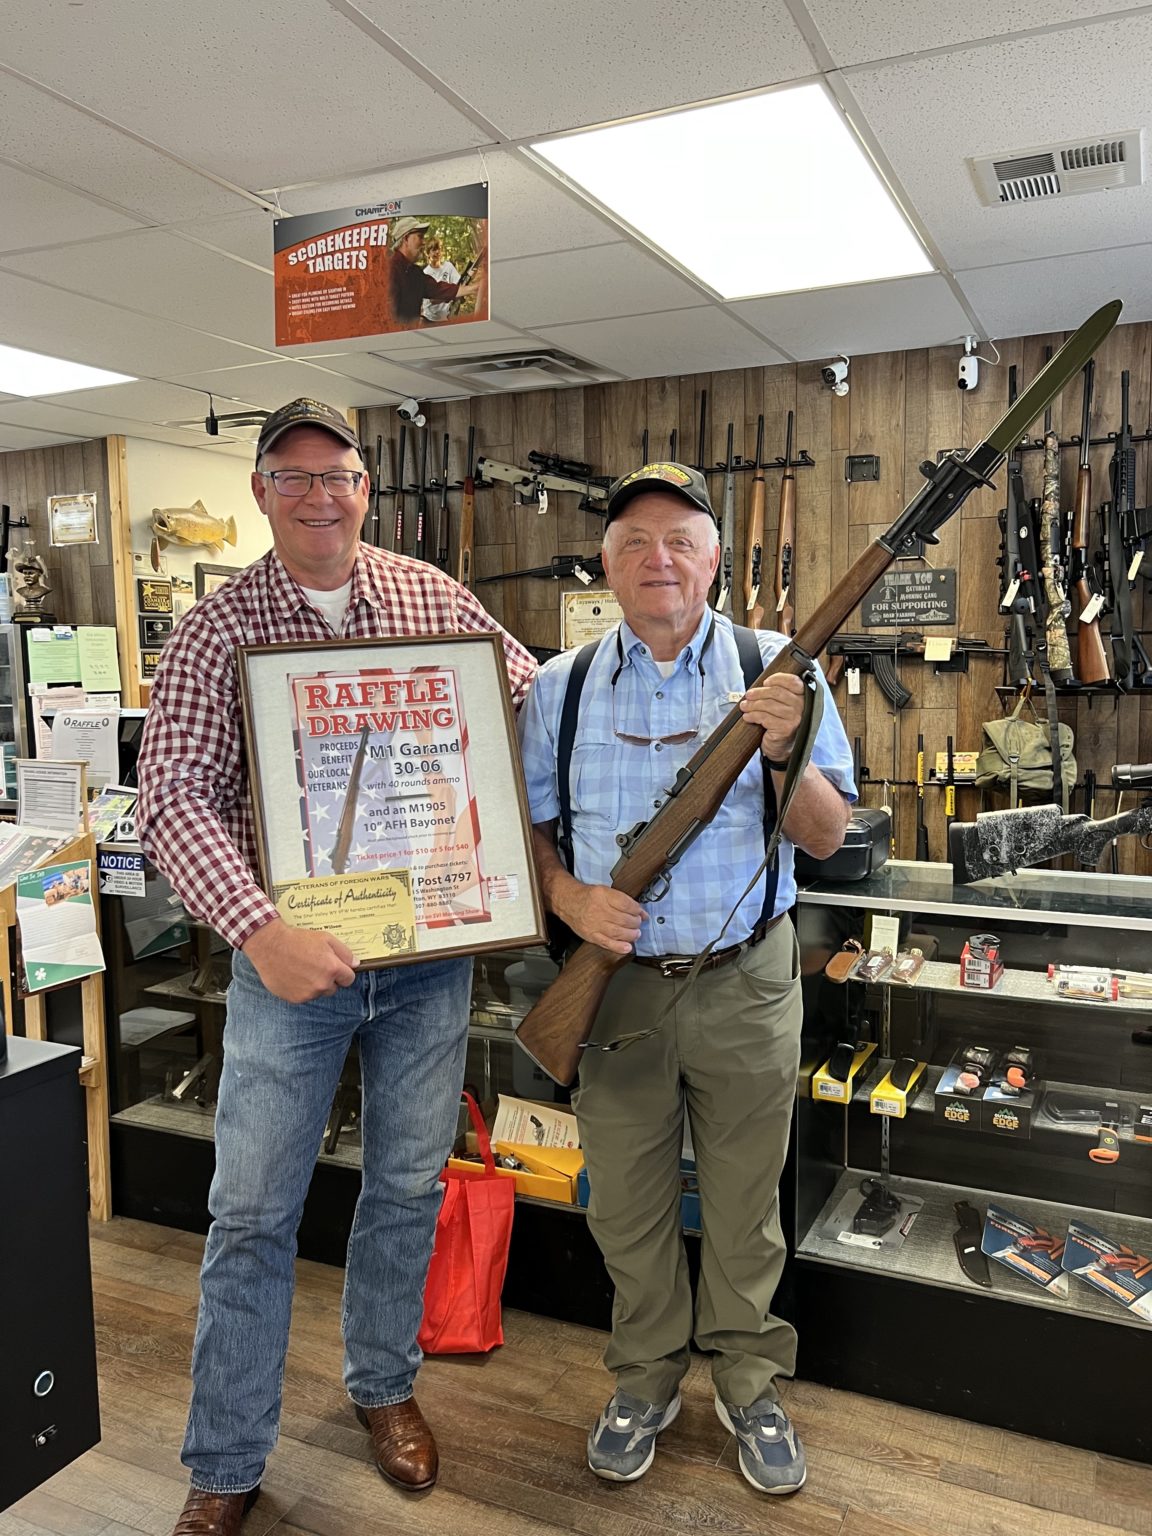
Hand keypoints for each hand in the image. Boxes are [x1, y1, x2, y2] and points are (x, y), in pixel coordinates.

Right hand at [242, 919, 356, 1003]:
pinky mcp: (295, 999)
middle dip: (328, 979)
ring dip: (313, 985)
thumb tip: (355, 964)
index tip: (335, 967)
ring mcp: (308, 994)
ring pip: (317, 992)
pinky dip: (300, 989)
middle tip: (314, 965)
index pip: (349, 979)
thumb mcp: (325, 938)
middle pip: (333, 988)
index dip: (342, 972)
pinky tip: (292, 975)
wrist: (270, 946)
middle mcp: (322, 984)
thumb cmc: (297, 940)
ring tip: (301, 969)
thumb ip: (344, 952)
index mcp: (332, 969)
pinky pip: (303, 996)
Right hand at [554, 880, 645, 954]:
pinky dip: (619, 947)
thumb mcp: (604, 891)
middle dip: (635, 923)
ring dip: (631, 934)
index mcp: (602, 895)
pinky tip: (627, 947)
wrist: (568, 903)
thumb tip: (641, 912)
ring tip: (635, 933)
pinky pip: (607, 943)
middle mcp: (598, 909)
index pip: (626, 904)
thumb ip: (623, 900)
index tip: (641, 913)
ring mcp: (594, 924)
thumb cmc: (588, 897)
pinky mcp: (591, 935)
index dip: (637, 910)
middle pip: (624, 919)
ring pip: (618, 932)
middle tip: (638, 923)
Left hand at [739, 674, 805, 762]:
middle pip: (776, 692)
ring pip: (768, 705)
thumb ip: (779, 694)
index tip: (765, 683)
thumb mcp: (784, 706)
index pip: (793, 681)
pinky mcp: (786, 728)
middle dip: (758, 693)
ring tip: (744, 706)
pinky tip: (747, 717)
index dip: (777, 679)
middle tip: (748, 696)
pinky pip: (765, 718)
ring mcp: (795, 718)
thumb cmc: (781, 724)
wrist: (782, 748)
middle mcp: (802, 707)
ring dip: (753, 705)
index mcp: (804, 697)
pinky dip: (753, 716)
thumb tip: (761, 685)